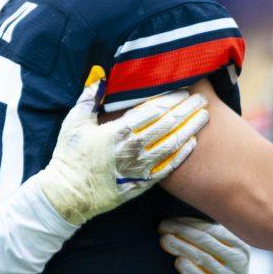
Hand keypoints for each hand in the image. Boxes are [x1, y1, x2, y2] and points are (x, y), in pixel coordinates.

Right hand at [33, 85, 207, 224]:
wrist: (69, 196)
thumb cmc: (70, 157)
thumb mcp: (74, 123)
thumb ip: (89, 99)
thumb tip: (100, 78)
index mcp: (119, 131)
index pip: (153, 110)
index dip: (170, 99)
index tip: (183, 90)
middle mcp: (134, 148)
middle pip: (168, 125)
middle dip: (186, 110)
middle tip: (201, 100)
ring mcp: (140, 167)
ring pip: (172, 144)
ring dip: (190, 129)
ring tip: (203, 117)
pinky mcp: (142, 183)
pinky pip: (167, 167)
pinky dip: (181, 155)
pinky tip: (191, 144)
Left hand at [159, 218, 250, 273]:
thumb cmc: (221, 269)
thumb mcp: (221, 250)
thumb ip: (207, 235)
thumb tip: (177, 217)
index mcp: (239, 244)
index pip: (211, 229)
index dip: (188, 223)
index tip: (167, 220)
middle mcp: (239, 260)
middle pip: (206, 241)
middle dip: (182, 232)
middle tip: (162, 228)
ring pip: (204, 259)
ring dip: (182, 248)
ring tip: (164, 241)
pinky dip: (190, 271)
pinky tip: (178, 262)